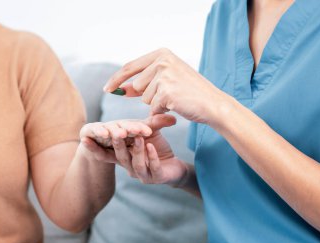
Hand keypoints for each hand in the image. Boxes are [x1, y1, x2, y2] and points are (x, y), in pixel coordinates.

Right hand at [79, 114, 188, 185]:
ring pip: (136, 164)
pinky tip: (152, 146)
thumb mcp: (150, 132)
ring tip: (139, 137)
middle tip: (114, 132)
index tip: (86, 136)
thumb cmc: (157, 148)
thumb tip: (144, 104)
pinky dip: (152, 157)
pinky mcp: (158, 178)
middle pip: (120, 157)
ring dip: (136, 150)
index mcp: (125, 156)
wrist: (176, 168)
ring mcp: (144, 174)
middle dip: (117, 144)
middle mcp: (132, 167)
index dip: (96, 146)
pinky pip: (153, 168)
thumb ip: (146, 121)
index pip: (107, 153)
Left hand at [103, 48, 226, 123]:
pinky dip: (163, 111)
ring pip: (145, 98)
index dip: (116, 79)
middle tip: (170, 94)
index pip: (130, 66)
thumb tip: (118, 90)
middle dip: (148, 95)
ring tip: (176, 98)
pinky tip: (177, 105)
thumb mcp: (166, 80)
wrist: (212, 103)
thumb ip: (143, 83)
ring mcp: (164, 75)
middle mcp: (162, 61)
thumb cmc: (190, 92)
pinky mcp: (166, 92)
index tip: (107, 89)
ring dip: (157, 103)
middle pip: (137, 85)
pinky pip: (153, 107)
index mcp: (162, 53)